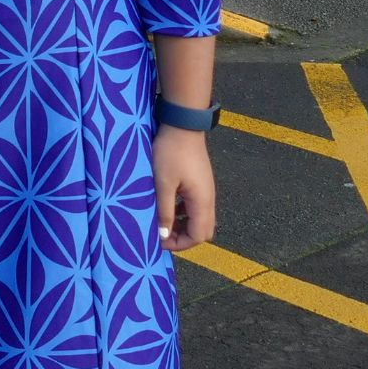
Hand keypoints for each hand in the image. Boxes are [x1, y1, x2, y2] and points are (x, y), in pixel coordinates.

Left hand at [153, 125, 215, 251]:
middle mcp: (208, 199)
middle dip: (182, 237)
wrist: (182, 125)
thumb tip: (164, 236)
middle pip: (202, 230)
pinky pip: (195, 206)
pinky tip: (167, 205)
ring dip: (182, 225)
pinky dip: (183, 212)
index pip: (199, 236)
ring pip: (198, 218)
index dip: (180, 243)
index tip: (159, 240)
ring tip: (161, 222)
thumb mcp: (163, 184)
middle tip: (161, 234)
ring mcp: (206, 190)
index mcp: (201, 202)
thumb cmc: (170, 153)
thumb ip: (164, 211)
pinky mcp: (200, 182)